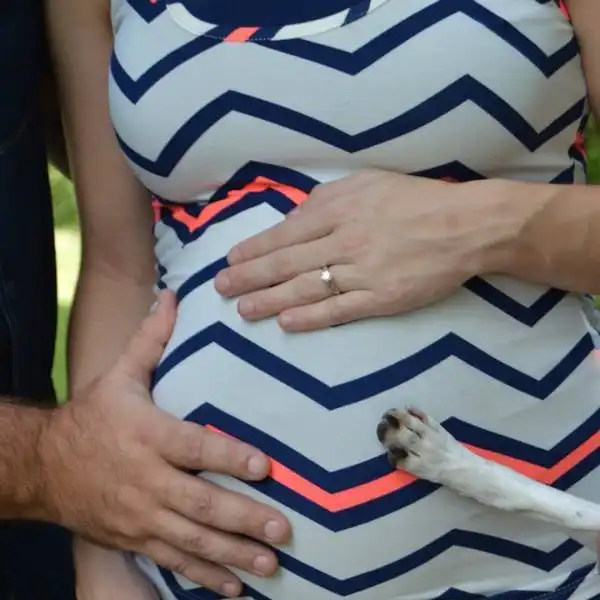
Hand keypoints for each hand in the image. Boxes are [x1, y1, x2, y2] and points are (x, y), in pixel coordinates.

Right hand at [39, 291, 290, 596]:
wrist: (43, 466)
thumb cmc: (92, 416)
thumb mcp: (119, 374)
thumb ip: (151, 338)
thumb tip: (172, 293)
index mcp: (146, 434)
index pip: (194, 447)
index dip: (229, 457)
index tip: (267, 466)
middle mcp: (146, 479)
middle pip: (199, 503)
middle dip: (243, 518)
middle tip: (283, 527)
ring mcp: (140, 515)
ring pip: (191, 540)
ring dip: (232, 553)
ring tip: (271, 563)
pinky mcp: (135, 538)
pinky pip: (173, 560)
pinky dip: (204, 576)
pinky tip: (236, 587)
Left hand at [216, 170, 501, 330]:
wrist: (464, 225)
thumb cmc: (414, 199)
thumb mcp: (367, 183)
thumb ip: (327, 200)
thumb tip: (294, 219)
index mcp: (339, 208)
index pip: (285, 233)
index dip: (255, 248)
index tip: (232, 260)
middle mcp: (345, 240)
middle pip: (287, 262)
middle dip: (250, 276)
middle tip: (222, 289)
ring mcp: (363, 272)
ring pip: (306, 288)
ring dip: (270, 300)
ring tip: (244, 310)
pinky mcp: (382, 298)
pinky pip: (339, 309)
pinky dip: (311, 317)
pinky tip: (286, 323)